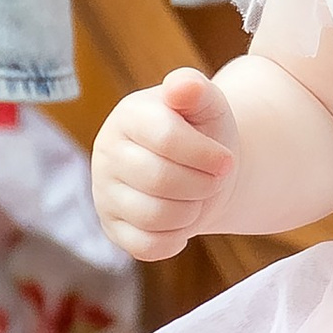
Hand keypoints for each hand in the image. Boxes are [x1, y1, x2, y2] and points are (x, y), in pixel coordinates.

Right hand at [91, 68, 240, 262]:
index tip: (226, 160)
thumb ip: (196, 89)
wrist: (202, 168)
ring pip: (154, 217)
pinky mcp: (112, 227)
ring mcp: (105, 192)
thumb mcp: (208, 104)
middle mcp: (108, 152)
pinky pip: (147, 247)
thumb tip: (182, 85)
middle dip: (203, 185)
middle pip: (161, 181)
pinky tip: (182, 219)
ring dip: (192, 211)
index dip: (206, 155)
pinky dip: (176, 239)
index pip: (166, 138)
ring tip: (197, 196)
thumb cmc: (204, 132)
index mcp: (130, 115)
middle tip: (214, 179)